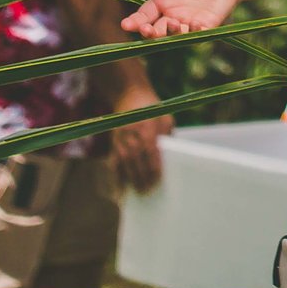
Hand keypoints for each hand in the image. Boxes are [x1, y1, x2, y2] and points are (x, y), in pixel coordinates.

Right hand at [106, 75, 169, 191]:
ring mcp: (121, 138)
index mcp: (147, 126)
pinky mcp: (114, 142)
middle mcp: (132, 133)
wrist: (129, 95)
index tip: (158, 180)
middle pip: (136, 158)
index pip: (149, 150)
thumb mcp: (165, 118)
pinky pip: (114, 162)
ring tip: (138, 192)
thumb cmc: (152, 109)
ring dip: (131, 178)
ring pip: (124, 162)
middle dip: (142, 176)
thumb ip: (167, 136)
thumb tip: (172, 157)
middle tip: (149, 191)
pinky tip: (121, 190)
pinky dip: (117, 177)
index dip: (153, 166)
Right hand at [121, 0, 240, 37]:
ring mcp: (188, 23)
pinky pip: (198, 35)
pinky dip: (195, 33)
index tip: (125, 25)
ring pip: (174, 36)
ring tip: (172, 22)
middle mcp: (171, 16)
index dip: (134, 21)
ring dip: (171, 33)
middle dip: (150, 33)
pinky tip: (195, 24)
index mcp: (161, 2)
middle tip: (147, 29)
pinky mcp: (206, 26)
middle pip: (156, 30)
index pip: (144, 15)